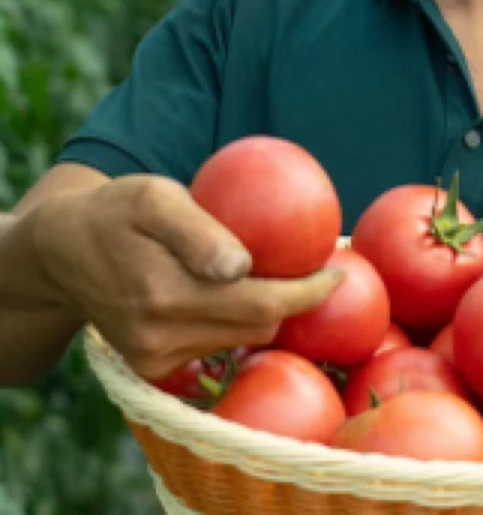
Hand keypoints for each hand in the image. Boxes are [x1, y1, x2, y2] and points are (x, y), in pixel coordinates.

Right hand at [30, 175, 341, 379]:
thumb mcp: (154, 198)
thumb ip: (197, 231)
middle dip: (297, 303)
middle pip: (258, 328)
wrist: (62, 253)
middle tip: (320, 270)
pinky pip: (216, 348)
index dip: (307, 293)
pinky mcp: (151, 367)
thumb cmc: (117, 210)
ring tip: (287, 277)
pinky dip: (239, 324)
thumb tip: (242, 266)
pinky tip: (250, 295)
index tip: (338, 272)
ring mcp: (153, 359)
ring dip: (268, 312)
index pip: (260, 303)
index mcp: (163, 295)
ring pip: (241, 341)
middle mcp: (158, 338)